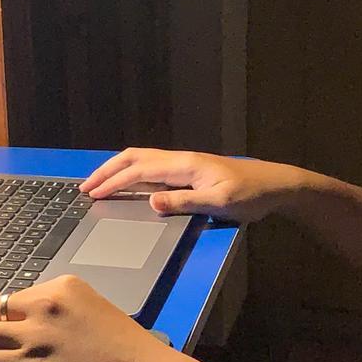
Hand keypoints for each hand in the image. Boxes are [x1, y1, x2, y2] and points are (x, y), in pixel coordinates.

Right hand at [79, 148, 308, 222]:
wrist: (275, 185)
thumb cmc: (250, 196)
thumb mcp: (219, 203)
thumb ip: (184, 203)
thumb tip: (150, 202)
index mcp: (183, 166)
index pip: (139, 171)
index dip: (113, 182)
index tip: (92, 194)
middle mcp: (180, 160)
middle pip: (134, 158)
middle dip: (107, 170)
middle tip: (85, 186)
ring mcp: (184, 163)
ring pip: (142, 159)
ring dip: (118, 169)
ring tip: (99, 183)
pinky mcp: (189, 170)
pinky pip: (152, 167)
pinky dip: (132, 172)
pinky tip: (129, 183)